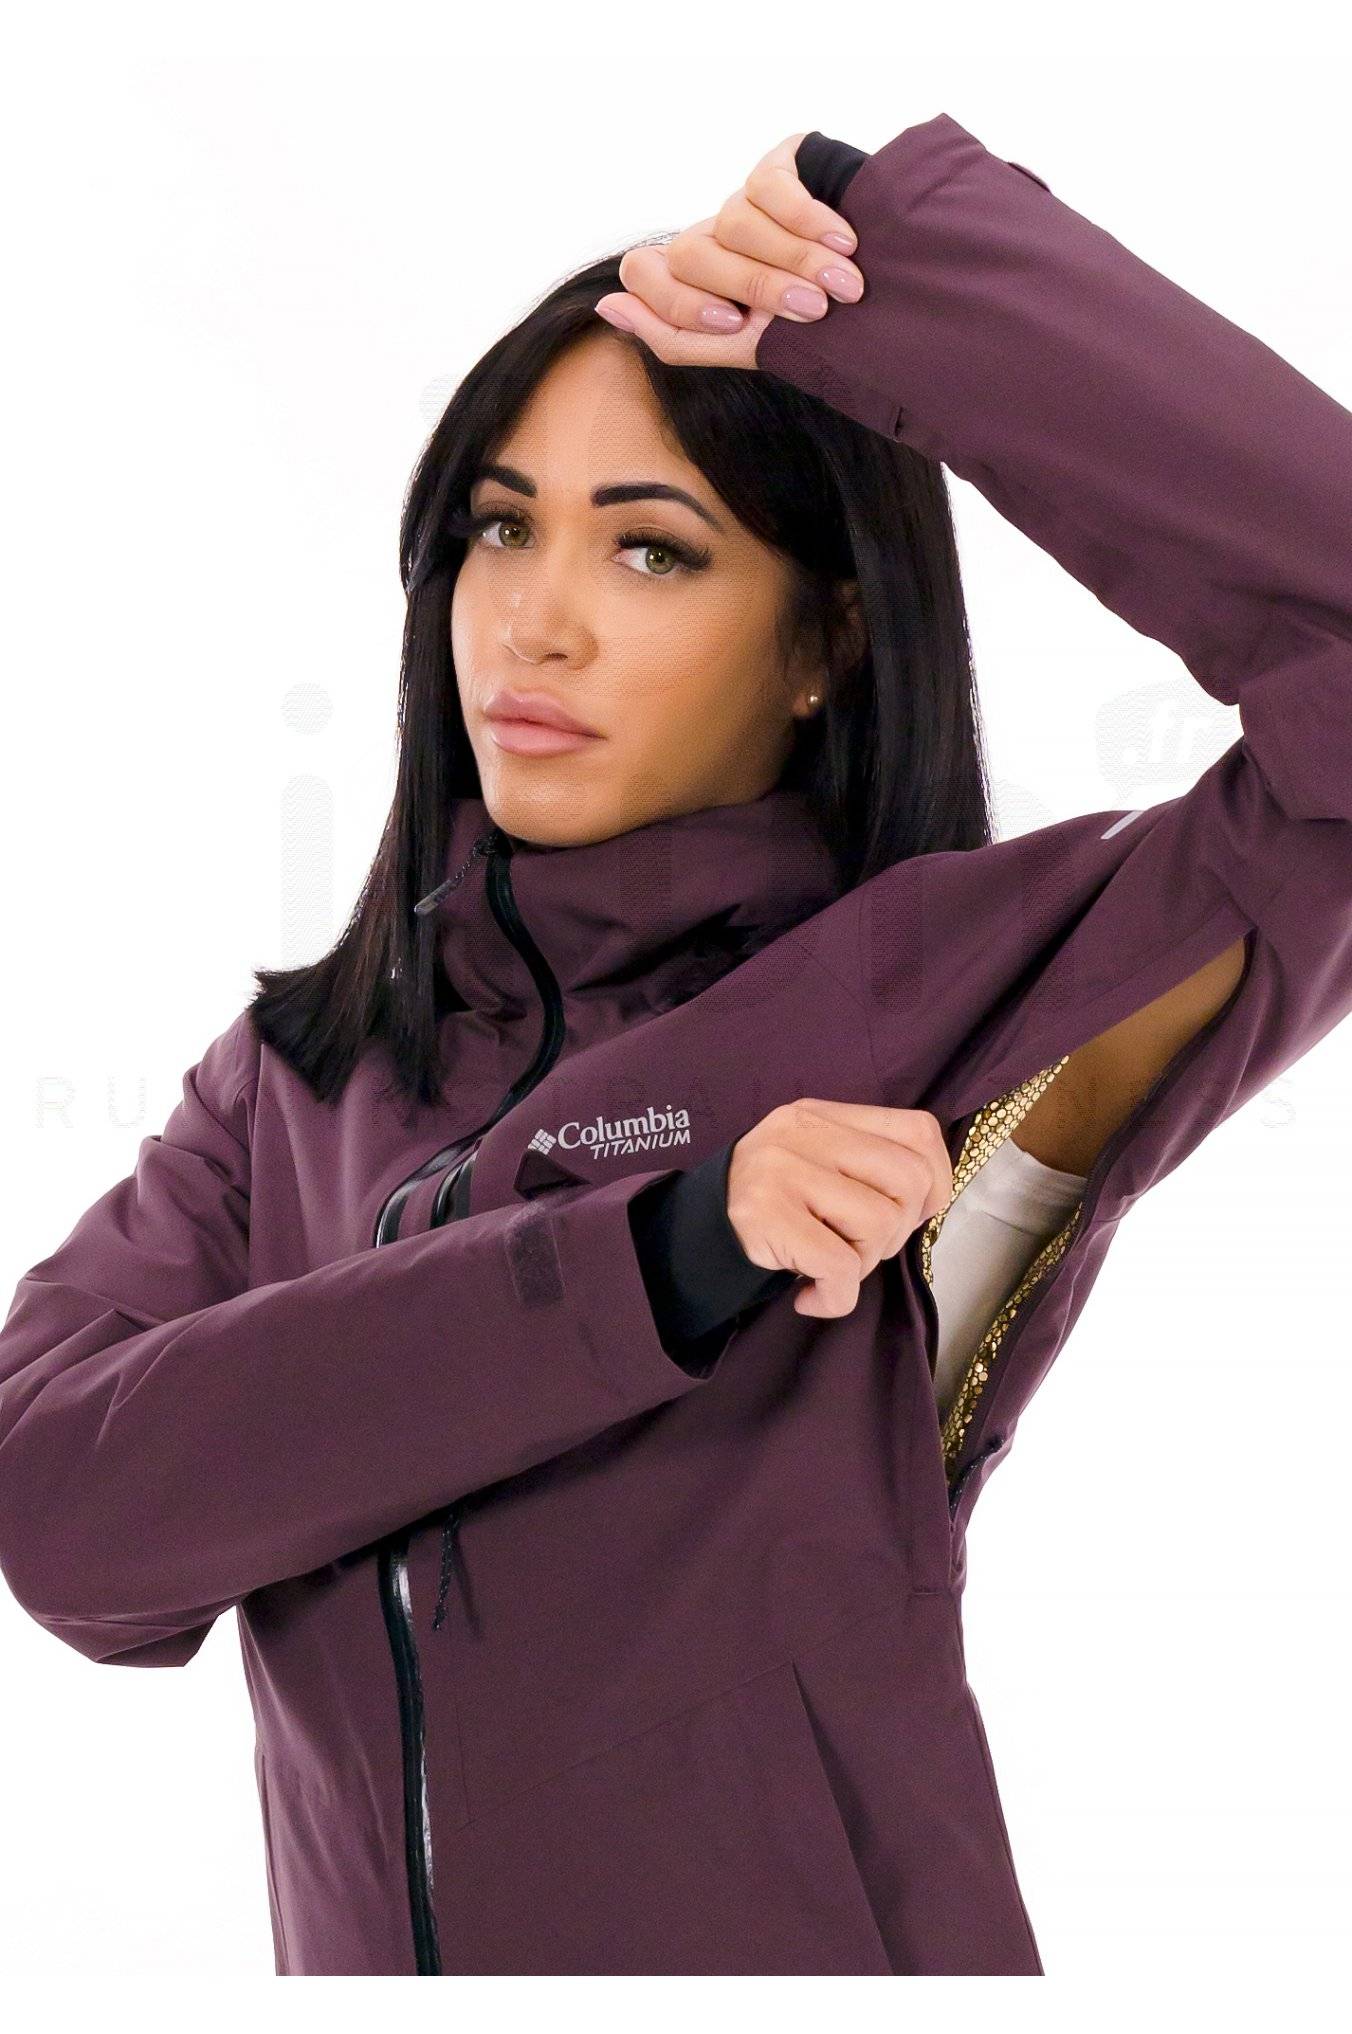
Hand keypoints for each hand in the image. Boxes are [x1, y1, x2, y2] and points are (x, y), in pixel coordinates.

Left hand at [593, 131, 864, 369]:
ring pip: (734, 222)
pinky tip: (844, 242)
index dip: (678, 300)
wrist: (891, 298)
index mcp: (694, 283)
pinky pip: (770, 187)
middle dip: (756, 288)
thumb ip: (674, 338)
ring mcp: (743, 198)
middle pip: (690, 251)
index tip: (734, 325)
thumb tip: (610, 306)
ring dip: (796, 261)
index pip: (642, 272)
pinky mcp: (779, 163)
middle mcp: (711, 236)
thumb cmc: (819, 332)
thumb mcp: (745, 350)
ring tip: (844, 287)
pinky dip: (809, 221)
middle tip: (811, 313)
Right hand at [726, 1099, 952, 1318]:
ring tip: (829, 1266)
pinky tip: (810, 1295)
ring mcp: (781, 1172)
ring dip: (864, 1263)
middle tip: (861, 1248)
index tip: (914, 1212)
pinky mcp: (766, 1217)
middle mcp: (802, 1134)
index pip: (917, 1130)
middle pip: (907, 1180)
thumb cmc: (771, 1205)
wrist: (690, 1235)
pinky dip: (836, 1296)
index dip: (936, 1178)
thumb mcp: (816, 1164)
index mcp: (822, 1116)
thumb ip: (867, 1164)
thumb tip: (931, 1196)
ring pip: (879, 1224)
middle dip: (898, 1229)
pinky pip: (841, 1266)